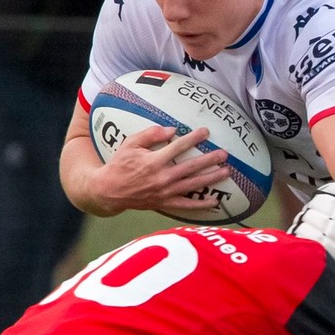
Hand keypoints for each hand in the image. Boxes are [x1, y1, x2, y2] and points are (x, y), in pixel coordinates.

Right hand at [85, 123, 230, 216]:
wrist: (109, 190)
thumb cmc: (119, 164)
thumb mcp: (130, 144)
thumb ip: (150, 134)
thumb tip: (172, 129)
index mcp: (153, 161)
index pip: (178, 147)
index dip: (193, 138)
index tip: (206, 131)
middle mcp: (162, 178)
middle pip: (191, 167)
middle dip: (210, 160)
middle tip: (224, 154)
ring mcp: (164, 192)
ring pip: (193, 185)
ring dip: (211, 178)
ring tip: (226, 172)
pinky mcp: (164, 203)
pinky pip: (186, 205)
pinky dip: (201, 204)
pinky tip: (215, 201)